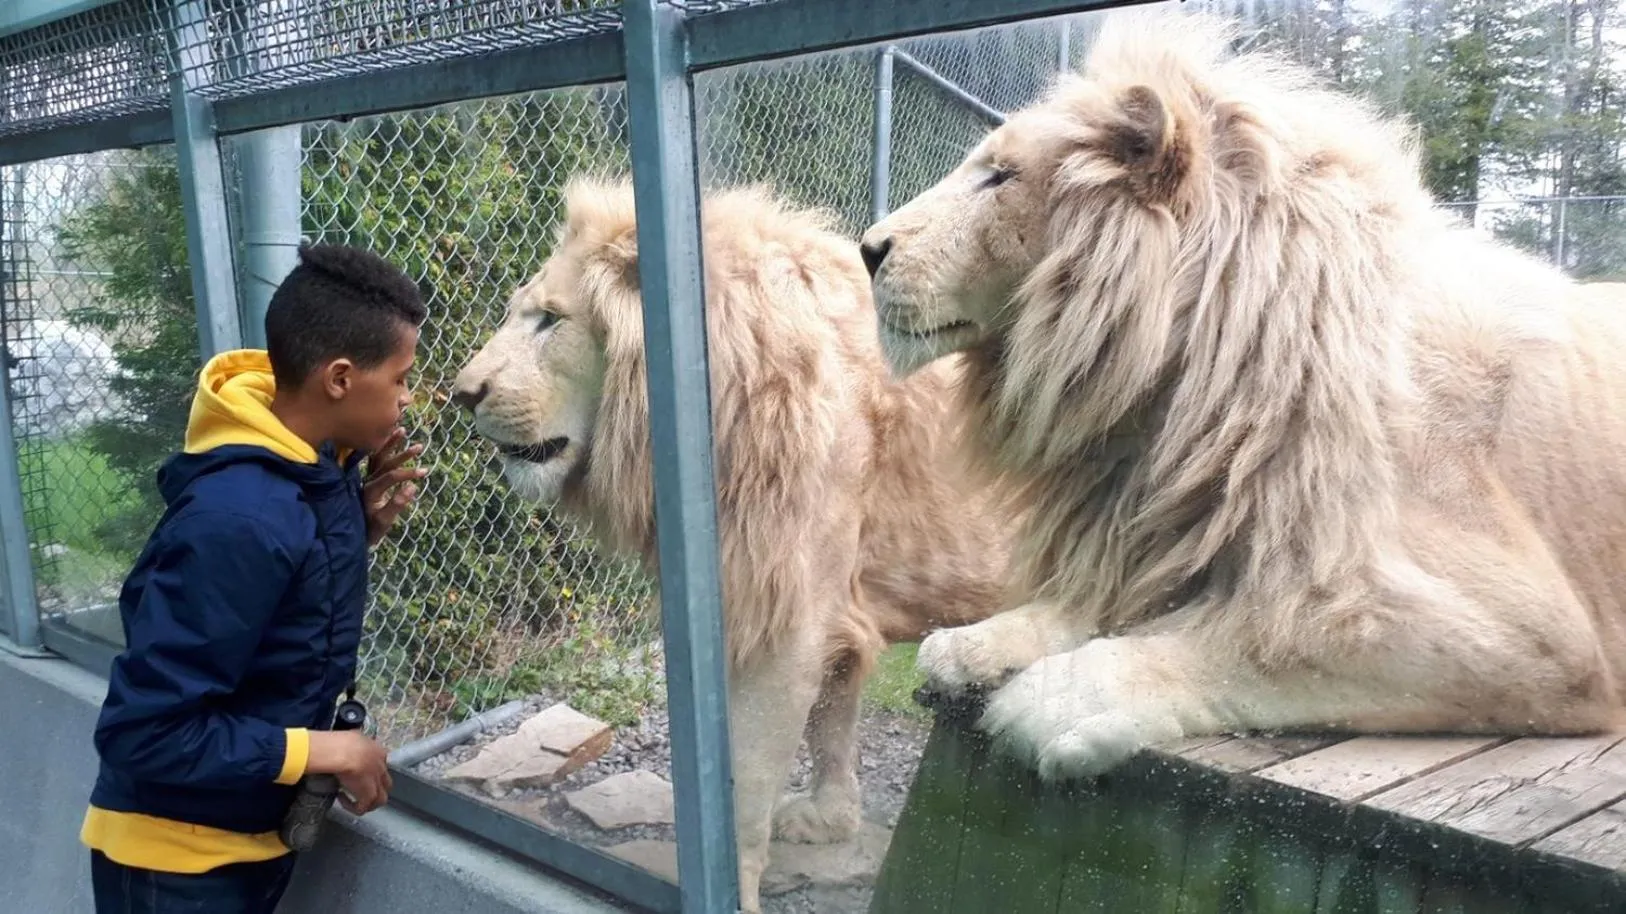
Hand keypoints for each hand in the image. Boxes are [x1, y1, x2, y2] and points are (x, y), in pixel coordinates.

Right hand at [306, 729, 392, 815]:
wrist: (344, 751)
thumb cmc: (343, 741)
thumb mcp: (352, 737)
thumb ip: (353, 742)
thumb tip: (345, 743)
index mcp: (379, 752)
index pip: (380, 764)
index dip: (371, 770)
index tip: (358, 772)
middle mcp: (381, 768)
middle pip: (385, 783)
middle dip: (376, 788)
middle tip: (361, 790)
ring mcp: (377, 783)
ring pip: (380, 799)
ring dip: (369, 803)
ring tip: (356, 802)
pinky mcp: (368, 796)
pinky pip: (362, 808)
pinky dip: (352, 807)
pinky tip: (342, 801)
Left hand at [363, 428, 426, 547]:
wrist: (351, 534)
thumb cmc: (369, 530)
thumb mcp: (384, 521)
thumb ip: (397, 504)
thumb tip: (413, 487)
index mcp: (370, 490)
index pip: (391, 476)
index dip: (408, 473)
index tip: (424, 472)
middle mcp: (365, 481)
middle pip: (383, 461)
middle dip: (401, 453)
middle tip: (419, 446)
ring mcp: (365, 478)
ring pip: (377, 456)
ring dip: (390, 443)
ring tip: (403, 429)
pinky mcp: (366, 478)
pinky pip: (373, 459)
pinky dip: (381, 447)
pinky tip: (388, 437)